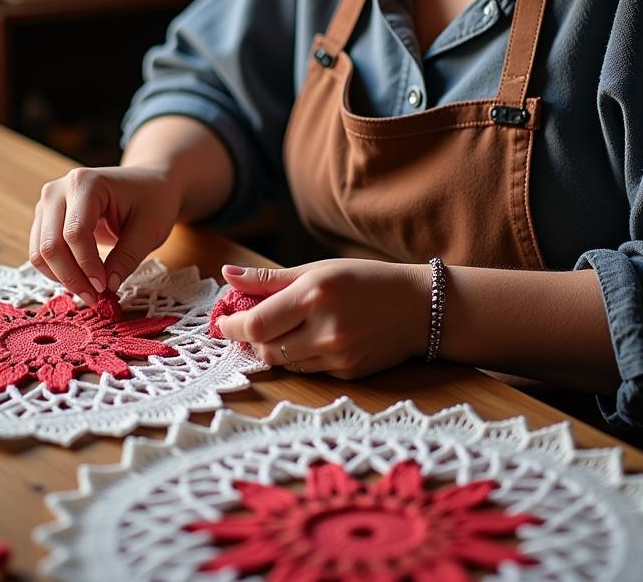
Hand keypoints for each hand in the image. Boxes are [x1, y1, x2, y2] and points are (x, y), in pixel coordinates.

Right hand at [28, 166, 181, 305]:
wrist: (148, 183)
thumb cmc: (153, 200)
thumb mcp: (150, 229)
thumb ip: (127, 257)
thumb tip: (108, 288)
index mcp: (86, 183)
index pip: (75, 233)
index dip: (87, 266)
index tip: (105, 288)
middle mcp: (59, 190)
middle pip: (51, 245)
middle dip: (72, 277)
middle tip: (96, 298)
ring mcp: (48, 203)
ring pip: (40, 252)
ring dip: (62, 278)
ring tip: (91, 292)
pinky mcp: (46, 218)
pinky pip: (41, 252)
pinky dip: (57, 272)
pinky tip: (81, 280)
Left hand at [214, 259, 427, 378]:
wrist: (418, 306)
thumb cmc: (363, 280)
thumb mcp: (316, 269)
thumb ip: (269, 278)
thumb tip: (227, 275)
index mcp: (313, 295)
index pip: (255, 324)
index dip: (231, 326)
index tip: (223, 321)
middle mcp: (325, 328)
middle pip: (265, 349)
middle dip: (249, 340)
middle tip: (247, 326)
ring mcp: (338, 355)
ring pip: (284, 363)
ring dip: (272, 349)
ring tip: (279, 330)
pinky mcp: (348, 373)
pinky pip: (308, 371)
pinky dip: (298, 357)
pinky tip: (309, 340)